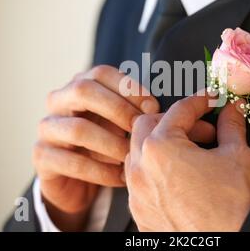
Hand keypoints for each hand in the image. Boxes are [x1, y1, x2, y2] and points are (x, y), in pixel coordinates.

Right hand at [33, 65, 159, 230]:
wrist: (79, 177)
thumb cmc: (111, 143)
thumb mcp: (134, 128)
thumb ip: (164, 123)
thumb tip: (208, 125)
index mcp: (83, 84)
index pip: (102, 72)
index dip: (129, 87)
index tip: (153, 107)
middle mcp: (60, 100)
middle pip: (83, 90)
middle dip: (117, 110)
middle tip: (140, 130)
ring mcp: (47, 127)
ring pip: (75, 128)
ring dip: (110, 143)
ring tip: (130, 157)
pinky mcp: (42, 156)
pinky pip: (69, 160)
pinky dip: (99, 170)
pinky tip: (119, 177)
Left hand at [125, 94, 249, 231]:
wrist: (230, 244)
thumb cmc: (231, 209)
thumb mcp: (237, 156)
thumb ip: (232, 126)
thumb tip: (233, 111)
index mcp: (161, 148)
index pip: (179, 110)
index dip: (200, 102)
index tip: (209, 101)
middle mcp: (141, 169)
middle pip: (147, 125)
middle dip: (175, 121)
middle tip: (201, 129)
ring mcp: (137, 193)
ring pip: (138, 153)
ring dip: (161, 145)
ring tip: (189, 153)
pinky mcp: (140, 211)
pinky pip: (139, 181)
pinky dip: (155, 171)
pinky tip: (178, 176)